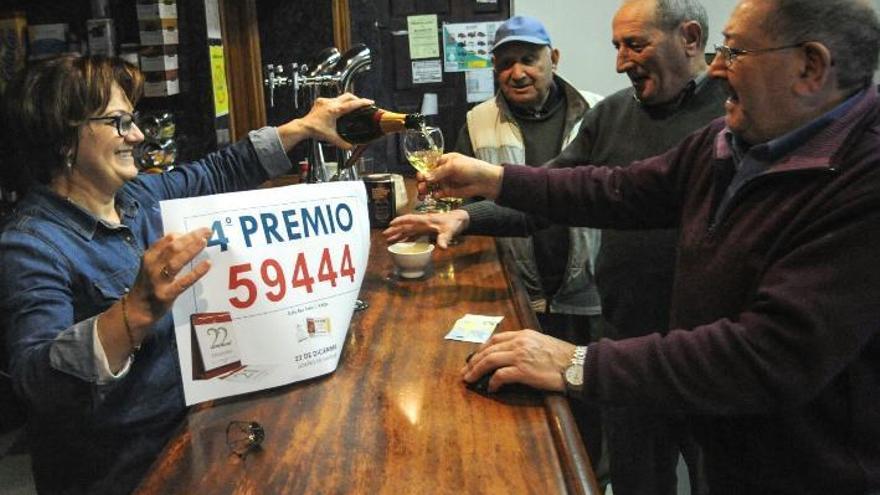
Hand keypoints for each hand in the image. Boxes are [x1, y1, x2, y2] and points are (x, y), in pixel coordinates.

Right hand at [126, 227, 212, 334]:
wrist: (137, 309)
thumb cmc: (149, 284)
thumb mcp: (151, 265)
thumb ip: (165, 253)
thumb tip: (186, 238)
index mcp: (149, 256)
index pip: (167, 239)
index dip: (185, 233)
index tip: (199, 231)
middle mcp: (152, 266)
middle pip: (173, 247)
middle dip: (191, 237)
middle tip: (208, 231)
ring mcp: (158, 281)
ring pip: (176, 262)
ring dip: (191, 250)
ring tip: (204, 242)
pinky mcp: (166, 294)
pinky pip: (183, 282)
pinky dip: (196, 273)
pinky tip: (207, 264)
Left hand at [277, 93, 373, 150]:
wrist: (303, 127)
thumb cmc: (315, 131)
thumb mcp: (331, 138)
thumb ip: (343, 144)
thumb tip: (351, 147)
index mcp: (334, 111)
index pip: (352, 105)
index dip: (362, 103)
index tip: (370, 102)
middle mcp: (330, 103)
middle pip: (348, 96)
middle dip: (357, 99)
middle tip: (362, 104)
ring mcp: (325, 101)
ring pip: (340, 97)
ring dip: (347, 101)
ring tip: (352, 107)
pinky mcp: (321, 101)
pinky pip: (333, 99)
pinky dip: (338, 103)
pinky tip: (339, 109)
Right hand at [383, 210, 468, 248]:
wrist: (461, 219)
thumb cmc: (454, 222)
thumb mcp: (450, 230)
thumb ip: (445, 239)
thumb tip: (442, 248)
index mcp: (426, 220)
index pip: (410, 219)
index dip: (400, 221)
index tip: (390, 224)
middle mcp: (423, 222)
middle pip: (406, 225)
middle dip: (395, 230)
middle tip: (384, 235)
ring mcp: (424, 226)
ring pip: (409, 230)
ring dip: (399, 234)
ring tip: (389, 239)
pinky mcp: (427, 230)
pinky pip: (414, 234)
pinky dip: (407, 238)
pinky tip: (402, 242)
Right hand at [416, 153, 502, 199]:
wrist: (485, 181)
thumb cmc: (472, 168)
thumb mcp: (454, 166)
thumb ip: (438, 172)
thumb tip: (425, 177)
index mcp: (444, 161)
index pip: (428, 165)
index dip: (422, 170)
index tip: (420, 176)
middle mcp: (442, 171)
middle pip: (427, 177)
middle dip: (422, 182)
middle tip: (420, 187)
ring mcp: (445, 182)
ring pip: (430, 186)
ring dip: (425, 190)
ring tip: (422, 194)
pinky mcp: (448, 192)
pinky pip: (437, 194)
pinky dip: (434, 195)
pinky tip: (435, 196)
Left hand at [461, 329, 575, 392]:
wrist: (577, 365)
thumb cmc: (563, 357)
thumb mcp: (542, 343)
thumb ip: (526, 345)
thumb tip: (512, 356)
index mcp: (523, 334)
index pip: (496, 338)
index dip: (482, 348)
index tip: (475, 357)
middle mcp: (519, 342)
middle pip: (488, 349)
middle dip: (473, 361)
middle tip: (465, 371)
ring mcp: (520, 356)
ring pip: (489, 360)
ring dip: (476, 370)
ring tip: (470, 379)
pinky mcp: (523, 371)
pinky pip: (500, 375)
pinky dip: (492, 382)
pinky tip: (491, 388)